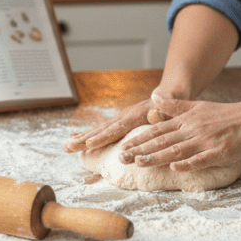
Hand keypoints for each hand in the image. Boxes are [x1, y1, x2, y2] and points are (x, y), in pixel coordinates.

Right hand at [63, 89, 177, 152]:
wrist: (171, 92)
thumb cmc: (175, 102)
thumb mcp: (173, 107)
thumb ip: (165, 112)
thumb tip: (154, 114)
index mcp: (136, 115)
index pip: (116, 128)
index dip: (102, 137)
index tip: (89, 144)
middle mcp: (125, 116)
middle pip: (102, 129)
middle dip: (84, 140)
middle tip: (68, 148)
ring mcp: (121, 118)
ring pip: (99, 130)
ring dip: (82, 139)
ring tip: (66, 147)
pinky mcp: (121, 122)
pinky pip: (102, 131)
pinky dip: (89, 136)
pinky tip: (75, 139)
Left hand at [119, 97, 240, 172]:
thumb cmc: (225, 114)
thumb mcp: (198, 106)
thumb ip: (175, 105)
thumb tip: (153, 98)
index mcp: (186, 119)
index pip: (157, 129)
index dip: (139, 138)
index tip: (123, 146)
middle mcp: (192, 129)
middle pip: (162, 140)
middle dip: (141, 149)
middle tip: (122, 158)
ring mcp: (206, 141)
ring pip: (177, 150)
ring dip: (157, 156)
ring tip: (140, 163)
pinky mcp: (219, 152)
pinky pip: (201, 159)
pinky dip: (187, 163)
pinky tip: (174, 168)